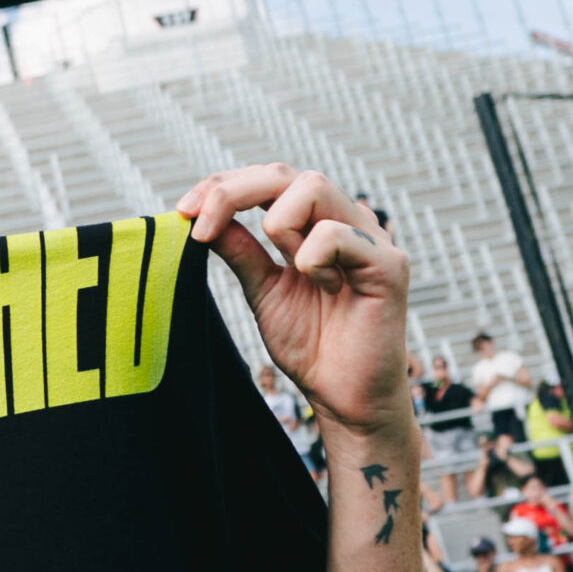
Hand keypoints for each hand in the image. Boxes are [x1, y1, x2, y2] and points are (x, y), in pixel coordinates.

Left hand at [178, 165, 409, 434]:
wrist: (344, 398)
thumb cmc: (312, 346)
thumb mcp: (262, 289)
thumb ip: (240, 249)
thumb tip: (202, 213)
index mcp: (317, 223)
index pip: (267, 180)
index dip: (222, 185)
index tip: (183, 211)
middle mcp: (346, 220)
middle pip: (284, 173)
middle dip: (233, 193)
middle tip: (200, 228)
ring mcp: (371, 238)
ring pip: (311, 187)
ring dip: (280, 226)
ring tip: (290, 269)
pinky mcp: (389, 263)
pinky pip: (335, 234)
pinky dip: (313, 259)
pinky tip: (327, 289)